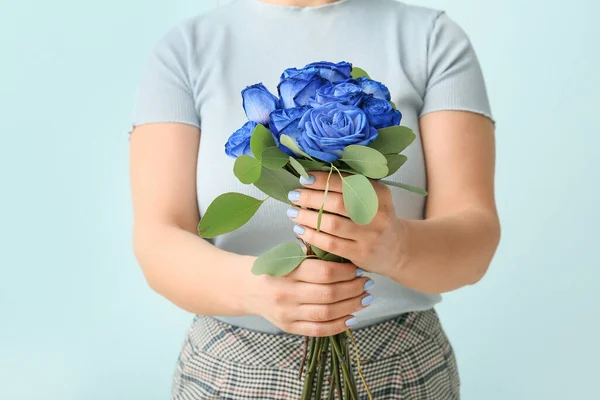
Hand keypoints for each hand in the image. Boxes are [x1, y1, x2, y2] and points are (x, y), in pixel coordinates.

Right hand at [246, 258, 373, 335]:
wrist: (244, 287)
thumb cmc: (271, 267)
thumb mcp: (286, 255)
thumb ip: (311, 257)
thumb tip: (345, 260)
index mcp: (285, 270)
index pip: (324, 272)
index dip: (346, 271)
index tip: (357, 268)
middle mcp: (285, 293)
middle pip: (329, 294)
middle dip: (354, 288)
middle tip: (367, 283)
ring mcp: (287, 313)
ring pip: (327, 313)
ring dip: (351, 306)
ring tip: (365, 298)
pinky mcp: (288, 327)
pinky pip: (319, 330)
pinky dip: (339, 325)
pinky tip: (352, 317)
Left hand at [287, 172, 406, 275]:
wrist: (397, 250)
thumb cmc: (376, 219)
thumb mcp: (374, 199)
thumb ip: (351, 187)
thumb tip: (314, 176)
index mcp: (380, 193)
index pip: (347, 181)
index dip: (323, 179)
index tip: (305, 178)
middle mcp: (378, 213)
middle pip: (337, 202)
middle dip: (311, 197)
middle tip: (294, 195)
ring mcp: (371, 235)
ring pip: (331, 223)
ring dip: (307, 216)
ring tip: (293, 212)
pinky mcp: (362, 254)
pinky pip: (331, 243)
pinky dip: (312, 235)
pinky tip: (300, 230)